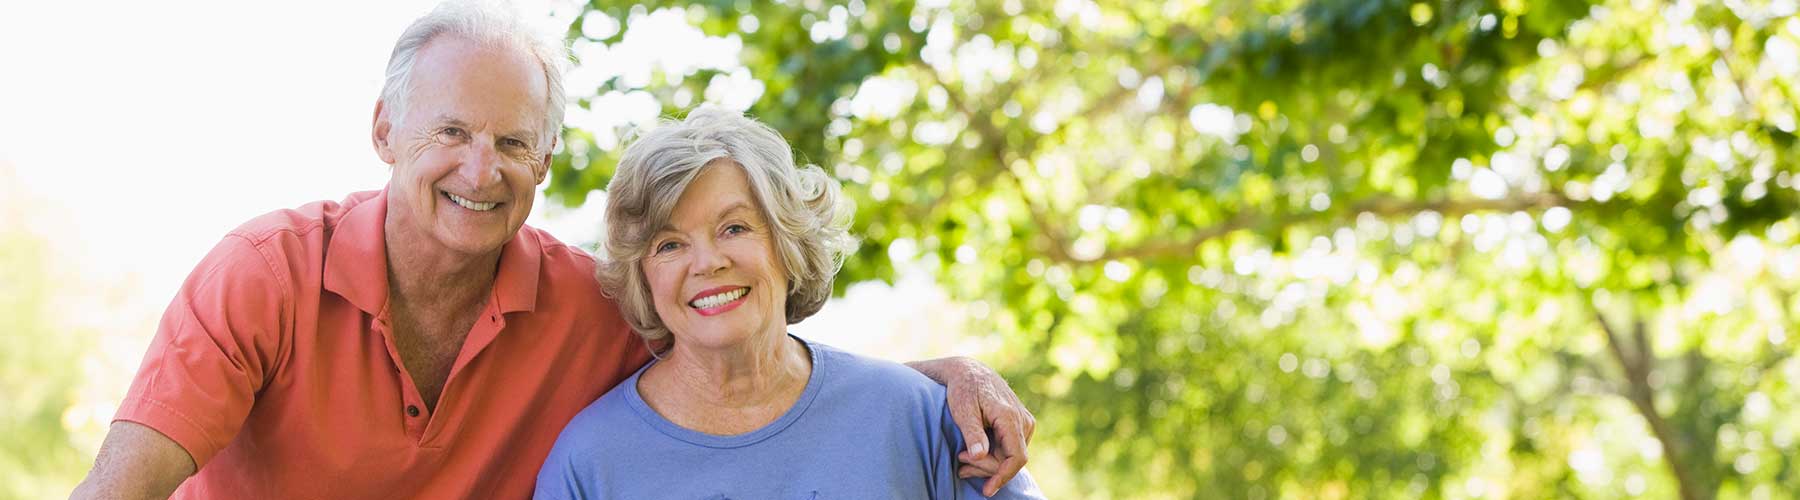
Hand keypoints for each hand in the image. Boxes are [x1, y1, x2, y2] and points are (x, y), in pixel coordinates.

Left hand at [910, 356, 1035, 496]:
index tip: (987, 490)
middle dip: (985, 468)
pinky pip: (1010, 449)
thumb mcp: (962, 409)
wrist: (970, 371)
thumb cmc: (963, 389)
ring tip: (961, 459)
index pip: (1016, 457)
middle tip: (960, 465)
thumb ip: (972, 432)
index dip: (1003, 477)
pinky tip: (972, 454)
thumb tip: (978, 455)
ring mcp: (1024, 422)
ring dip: (987, 463)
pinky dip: (992, 455)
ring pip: (1010, 456)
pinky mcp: (1021, 424)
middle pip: (1010, 460)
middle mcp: (1023, 420)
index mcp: (1010, 417)